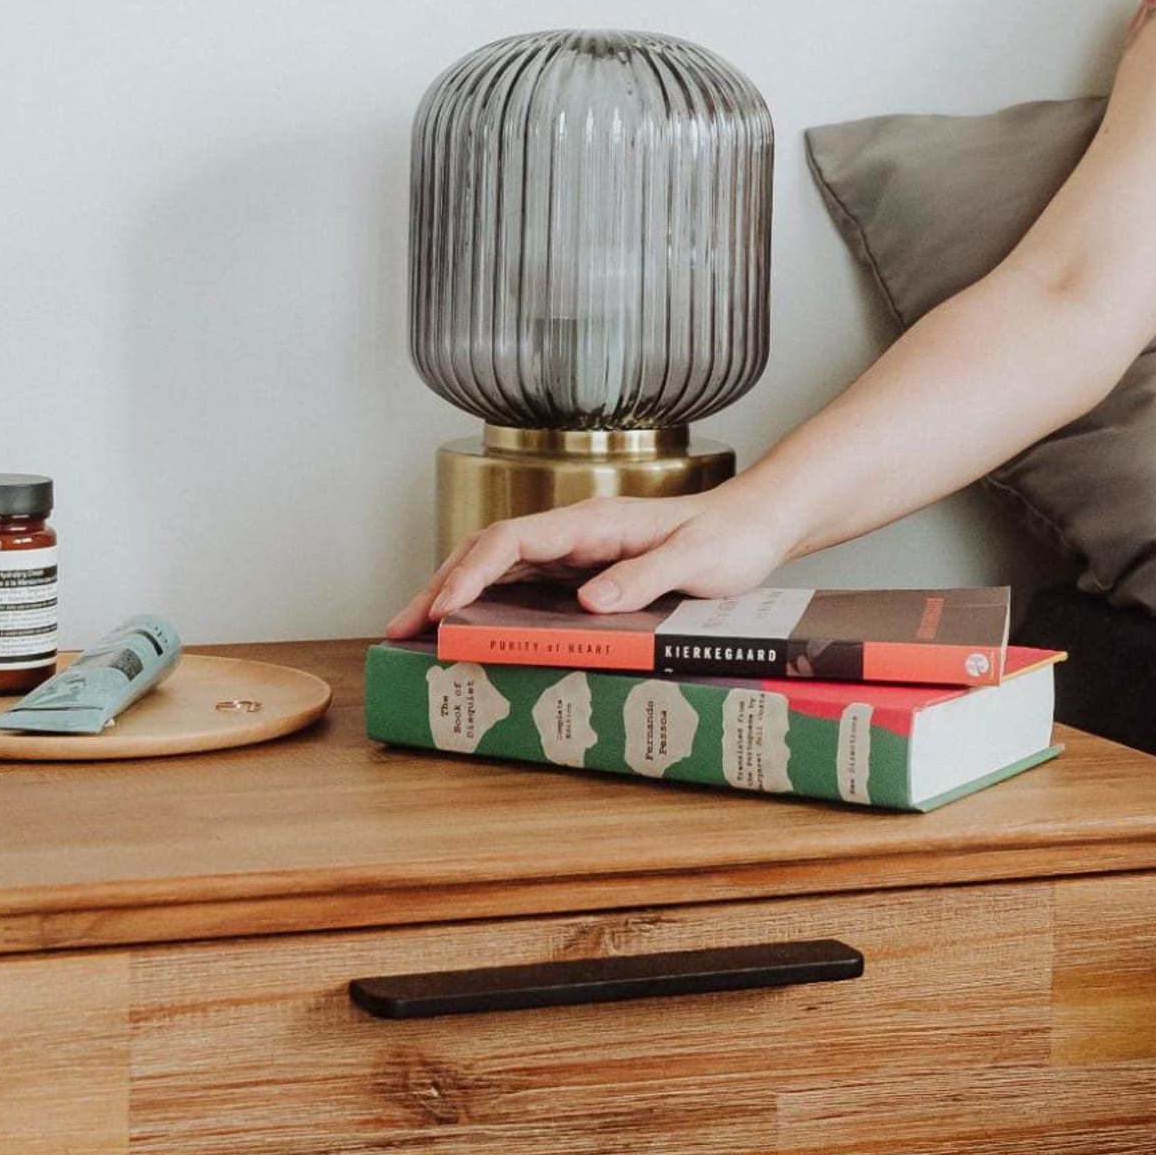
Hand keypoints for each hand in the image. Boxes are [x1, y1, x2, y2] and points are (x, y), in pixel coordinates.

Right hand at [384, 480, 786, 639]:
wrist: (755, 524)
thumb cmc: (729, 539)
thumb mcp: (696, 560)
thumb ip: (644, 577)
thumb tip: (588, 601)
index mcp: (593, 523)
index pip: (512, 541)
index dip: (471, 573)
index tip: (443, 607)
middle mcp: (574, 533)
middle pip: (488, 552)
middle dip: (439, 587)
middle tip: (400, 626)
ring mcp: (574, 552)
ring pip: (496, 568)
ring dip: (453, 595)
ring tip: (415, 631)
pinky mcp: (581, 571)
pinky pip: (521, 585)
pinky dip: (485, 603)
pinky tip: (467, 627)